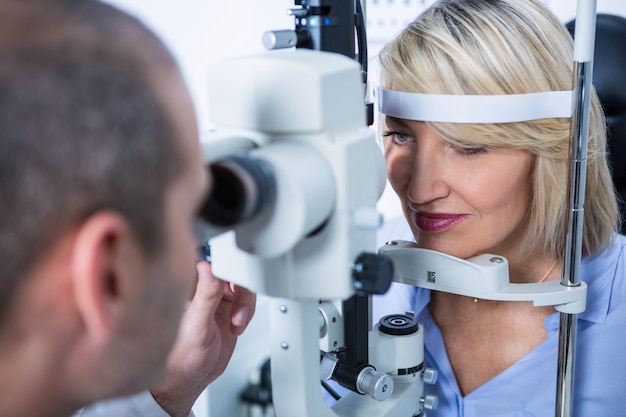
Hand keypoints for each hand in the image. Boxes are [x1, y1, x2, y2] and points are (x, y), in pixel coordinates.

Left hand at [151, 261, 255, 416]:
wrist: (190, 380)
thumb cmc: (181, 358)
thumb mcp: (196, 327)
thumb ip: (205, 296)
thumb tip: (208, 268)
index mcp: (187, 287)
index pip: (209, 261)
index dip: (224, 265)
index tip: (233, 279)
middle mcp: (202, 289)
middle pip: (231, 270)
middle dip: (240, 289)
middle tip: (238, 308)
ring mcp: (217, 299)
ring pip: (242, 284)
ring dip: (246, 303)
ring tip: (237, 322)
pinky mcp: (229, 308)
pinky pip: (246, 299)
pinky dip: (248, 311)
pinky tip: (237, 326)